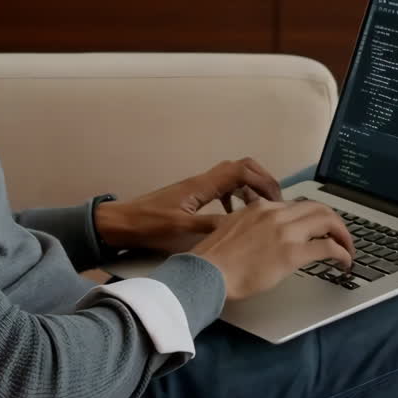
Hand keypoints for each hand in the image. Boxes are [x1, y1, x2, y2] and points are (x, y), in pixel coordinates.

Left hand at [95, 158, 283, 254]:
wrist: (120, 224)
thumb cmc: (148, 226)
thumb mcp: (181, 230)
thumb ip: (212, 225)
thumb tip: (244, 224)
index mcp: (202, 186)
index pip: (241, 171)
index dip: (263, 181)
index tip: (277, 201)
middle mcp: (202, 181)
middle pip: (240, 167)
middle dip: (261, 180)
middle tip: (274, 202)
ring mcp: (196, 188)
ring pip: (231, 177)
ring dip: (249, 188)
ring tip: (261, 210)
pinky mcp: (191, 197)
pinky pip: (221, 189)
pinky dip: (234, 197)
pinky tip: (234, 216)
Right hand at [190, 199, 354, 300]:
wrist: (206, 272)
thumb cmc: (213, 259)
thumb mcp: (230, 229)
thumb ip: (249, 225)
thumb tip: (259, 235)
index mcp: (261, 207)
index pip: (297, 205)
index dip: (313, 216)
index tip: (319, 228)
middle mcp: (275, 213)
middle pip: (318, 207)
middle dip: (335, 222)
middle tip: (341, 237)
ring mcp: (285, 231)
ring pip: (327, 221)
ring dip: (343, 235)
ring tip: (348, 249)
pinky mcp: (292, 252)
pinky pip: (328, 247)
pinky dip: (342, 253)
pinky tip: (344, 263)